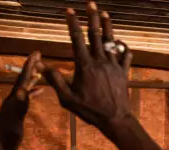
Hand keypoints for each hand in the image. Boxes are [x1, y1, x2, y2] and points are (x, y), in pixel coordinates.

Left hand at [0, 51, 41, 149]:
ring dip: (32, 78)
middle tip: (38, 55)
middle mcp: (12, 99)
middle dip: (30, 67)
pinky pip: (26, 97)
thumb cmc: (7, 138)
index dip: (29, 65)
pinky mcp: (16, 112)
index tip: (36, 53)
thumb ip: (18, 107)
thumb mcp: (14, 122)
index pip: (22, 79)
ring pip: (25, 87)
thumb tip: (22, 90)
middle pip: (22, 79)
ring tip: (41, 70)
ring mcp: (14, 105)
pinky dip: (34, 92)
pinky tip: (40, 91)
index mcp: (13, 99)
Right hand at [44, 2, 131, 135]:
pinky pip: (125, 55)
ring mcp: (114, 66)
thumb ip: (56, 81)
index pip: (77, 39)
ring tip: (105, 14)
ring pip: (112, 41)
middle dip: (92, 17)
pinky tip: (122, 41)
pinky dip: (124, 47)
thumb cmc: (90, 110)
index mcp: (85, 65)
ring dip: (108, 26)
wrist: (115, 119)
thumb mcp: (67, 98)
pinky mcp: (124, 72)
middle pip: (96, 34)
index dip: (73, 23)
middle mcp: (101, 61)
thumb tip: (42, 66)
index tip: (69, 11)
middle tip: (91, 3)